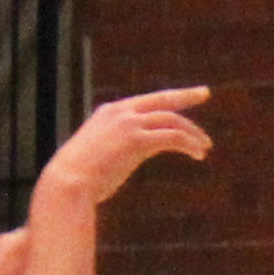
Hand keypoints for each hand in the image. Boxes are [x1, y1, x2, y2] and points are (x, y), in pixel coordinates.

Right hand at [37, 85, 213, 204]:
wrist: (68, 182)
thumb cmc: (79, 176)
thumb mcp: (96, 154)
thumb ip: (110, 148)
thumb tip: (116, 158)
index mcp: (109, 112)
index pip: (145, 101)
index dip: (165, 100)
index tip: (181, 97)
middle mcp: (120, 112)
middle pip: (161, 99)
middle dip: (185, 95)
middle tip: (205, 92)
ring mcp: (129, 124)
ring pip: (172, 119)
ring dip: (193, 133)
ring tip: (205, 147)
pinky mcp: (137, 140)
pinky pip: (173, 136)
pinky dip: (189, 143)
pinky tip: (198, 154)